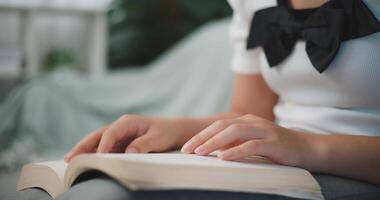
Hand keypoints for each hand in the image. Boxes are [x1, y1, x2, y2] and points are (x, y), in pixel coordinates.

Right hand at [65, 115, 181, 161]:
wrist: (173, 131)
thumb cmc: (165, 132)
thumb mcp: (157, 138)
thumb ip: (143, 144)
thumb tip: (128, 152)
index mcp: (128, 122)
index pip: (111, 133)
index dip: (103, 145)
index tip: (97, 156)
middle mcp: (120, 126)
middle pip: (98, 135)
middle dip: (84, 145)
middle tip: (70, 157)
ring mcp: (119, 134)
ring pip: (98, 141)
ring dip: (86, 150)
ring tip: (71, 160)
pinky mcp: (120, 142)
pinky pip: (105, 147)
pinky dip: (95, 153)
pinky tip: (87, 160)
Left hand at [181, 114, 318, 166]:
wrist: (307, 148)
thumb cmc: (276, 148)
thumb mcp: (252, 143)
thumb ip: (235, 143)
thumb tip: (213, 149)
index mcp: (245, 121)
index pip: (218, 126)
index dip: (201, 135)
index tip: (186, 148)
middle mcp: (252, 122)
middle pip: (222, 126)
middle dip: (202, 138)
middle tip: (187, 150)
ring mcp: (264, 131)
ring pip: (234, 133)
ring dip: (215, 143)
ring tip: (200, 153)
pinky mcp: (273, 142)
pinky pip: (251, 145)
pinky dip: (236, 151)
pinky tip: (223, 157)